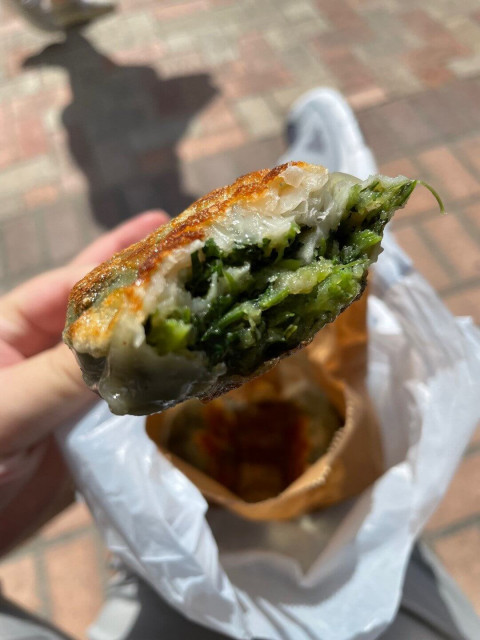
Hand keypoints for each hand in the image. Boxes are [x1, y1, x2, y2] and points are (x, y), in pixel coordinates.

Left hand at [0, 211, 168, 555]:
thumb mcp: (2, 410)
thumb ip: (59, 375)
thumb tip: (126, 342)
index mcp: (8, 332)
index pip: (68, 285)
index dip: (114, 257)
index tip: (158, 229)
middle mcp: (41, 357)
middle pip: (100, 317)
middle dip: (143, 290)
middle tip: (194, 262)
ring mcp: (64, 397)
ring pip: (118, 362)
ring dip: (155, 343)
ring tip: (204, 314)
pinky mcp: (82, 436)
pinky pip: (123, 408)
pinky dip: (152, 394)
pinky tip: (187, 376)